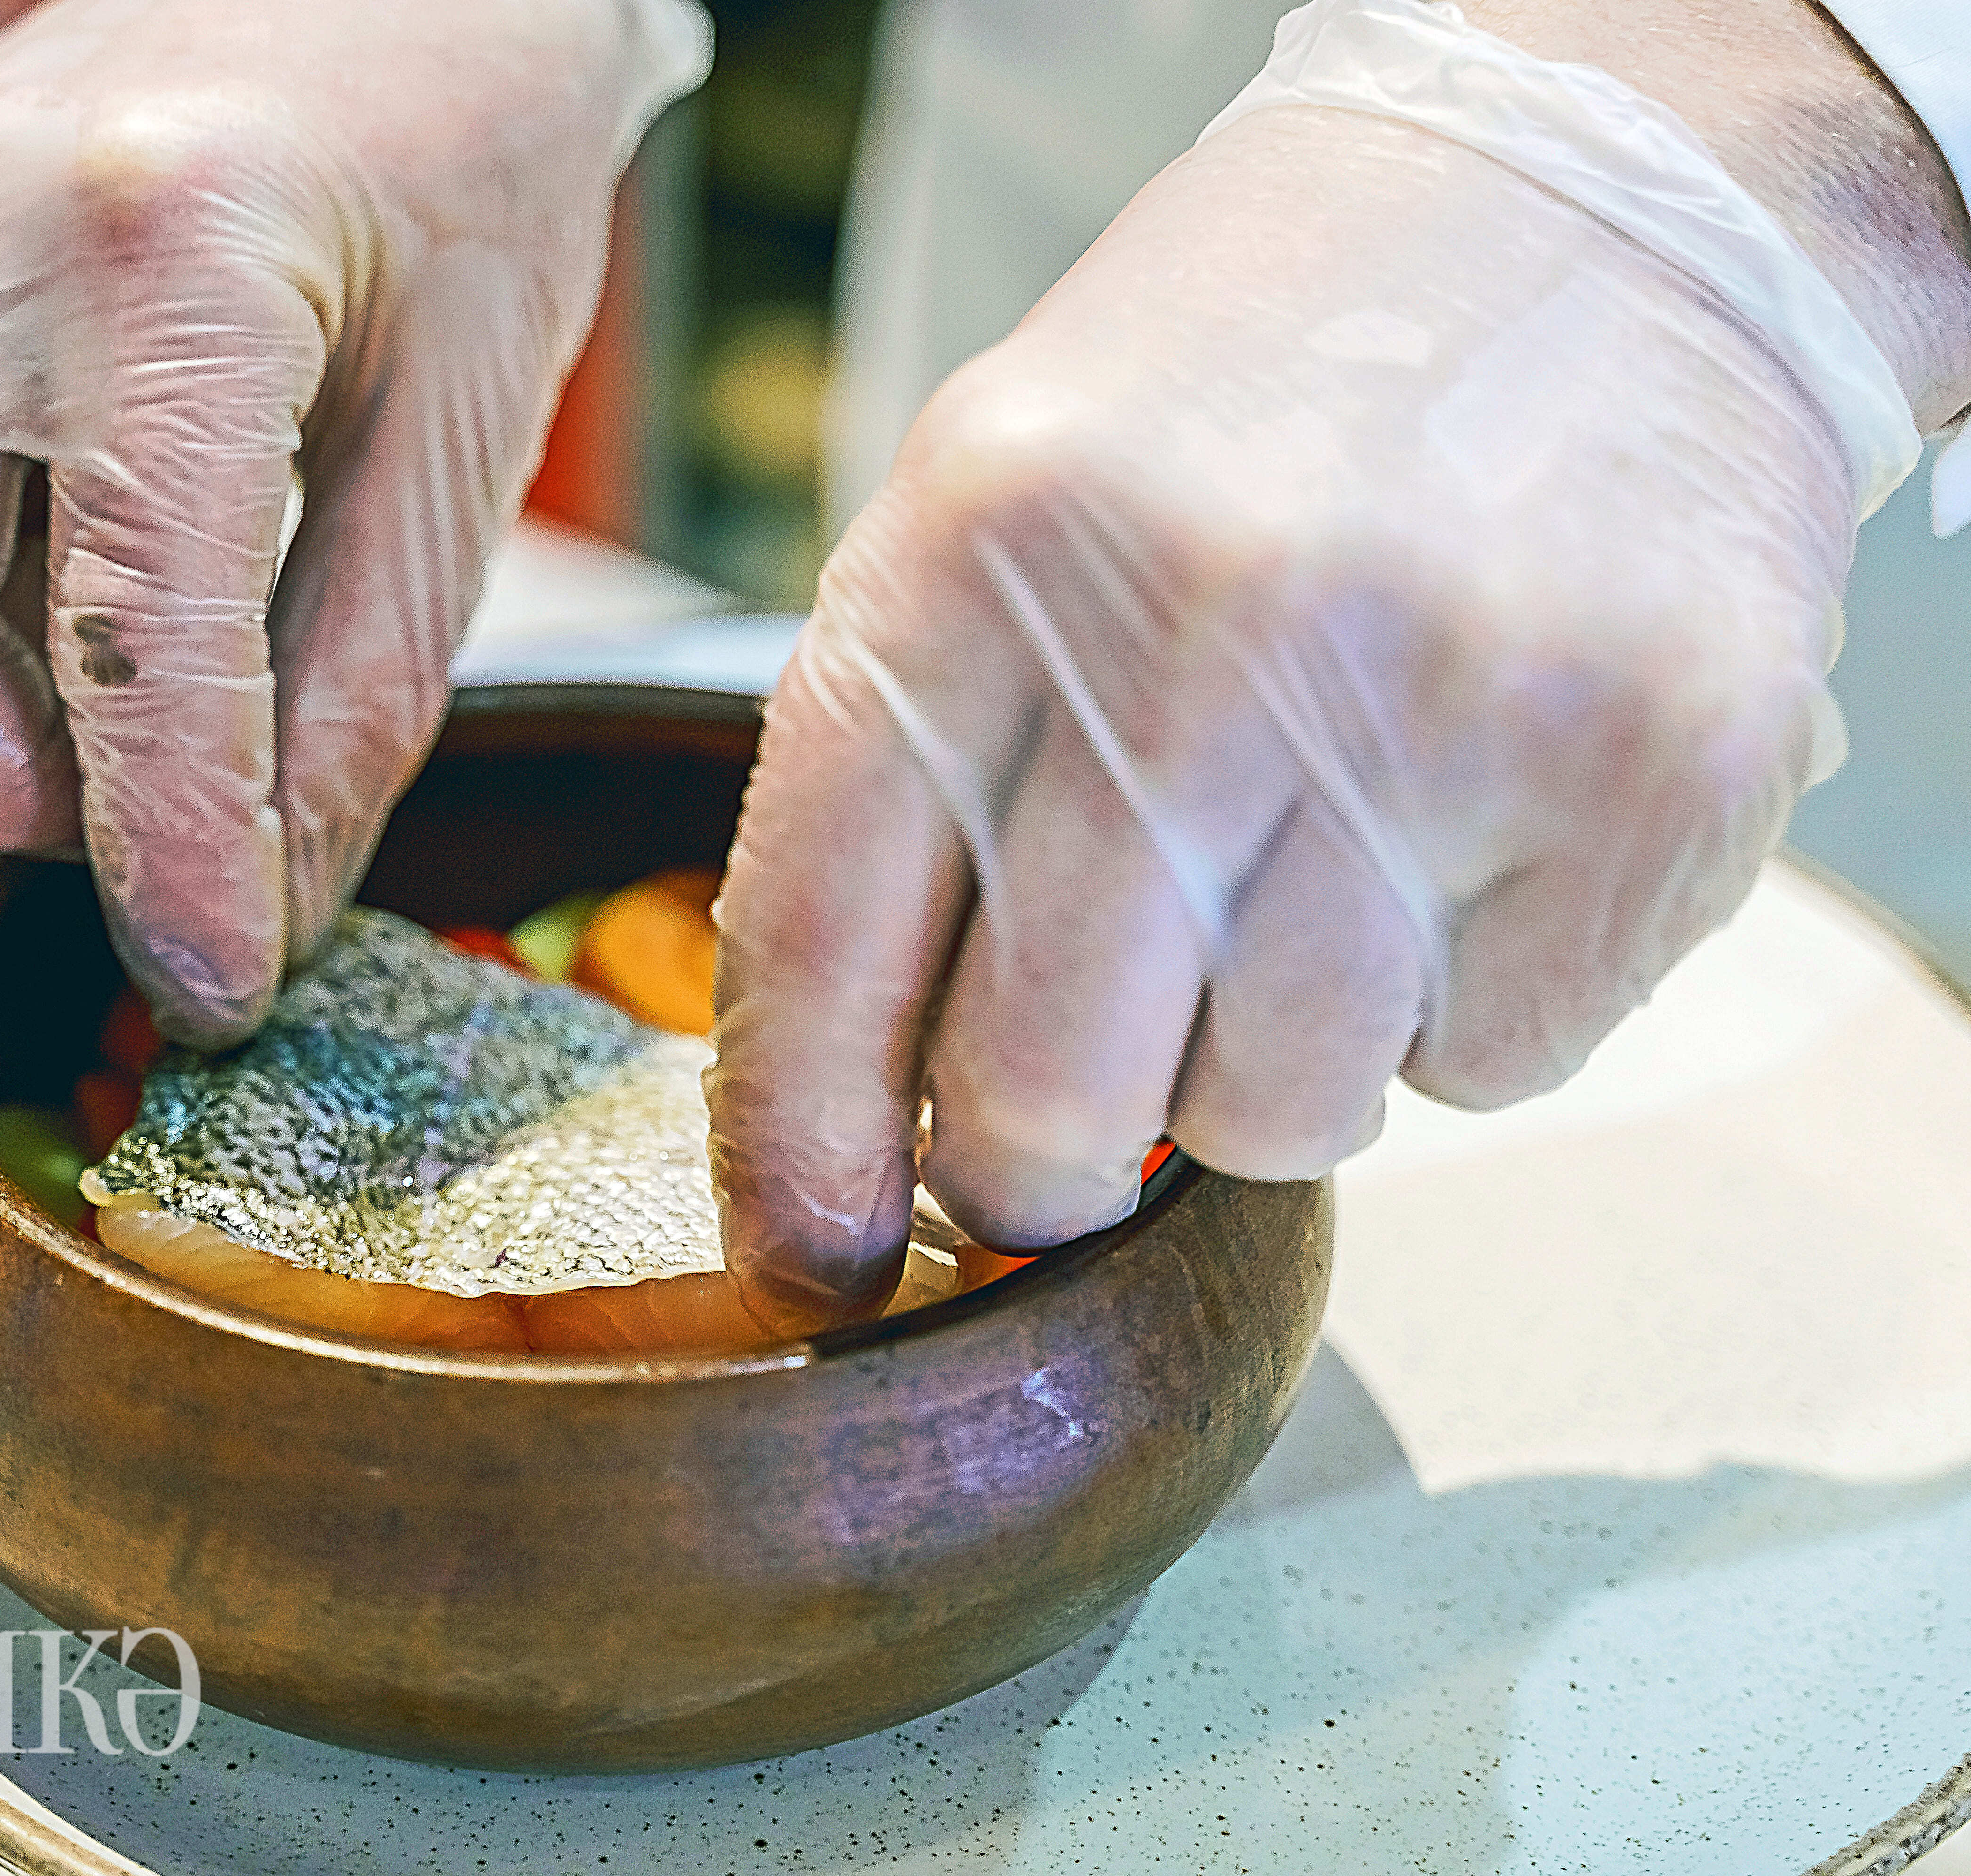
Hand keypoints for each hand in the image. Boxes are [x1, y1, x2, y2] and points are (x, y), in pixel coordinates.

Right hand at [0, 0, 705, 1044]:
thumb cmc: (463, 147)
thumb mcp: (468, 424)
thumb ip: (356, 687)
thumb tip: (259, 908)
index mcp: (166, 244)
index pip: (125, 634)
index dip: (162, 850)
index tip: (208, 981)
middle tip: (137, 831)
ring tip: (151, 660)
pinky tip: (88, 554)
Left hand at [706, 0, 1970, 1331]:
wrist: (1591, 212)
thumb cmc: (1255, 393)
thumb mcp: (1002, 507)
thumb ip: (913, 775)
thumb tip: (862, 1108)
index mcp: (984, 542)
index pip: (824, 937)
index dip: (800, 1147)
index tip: (816, 1262)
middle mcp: (1198, 622)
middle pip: (1047, 1093)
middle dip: (1041, 1163)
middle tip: (1085, 1102)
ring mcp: (1439, 698)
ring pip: (1274, 1115)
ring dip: (1269, 1064)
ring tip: (1313, 875)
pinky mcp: (1649, 771)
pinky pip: (1484, 1064)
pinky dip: (1457, 1005)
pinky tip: (1465, 827)